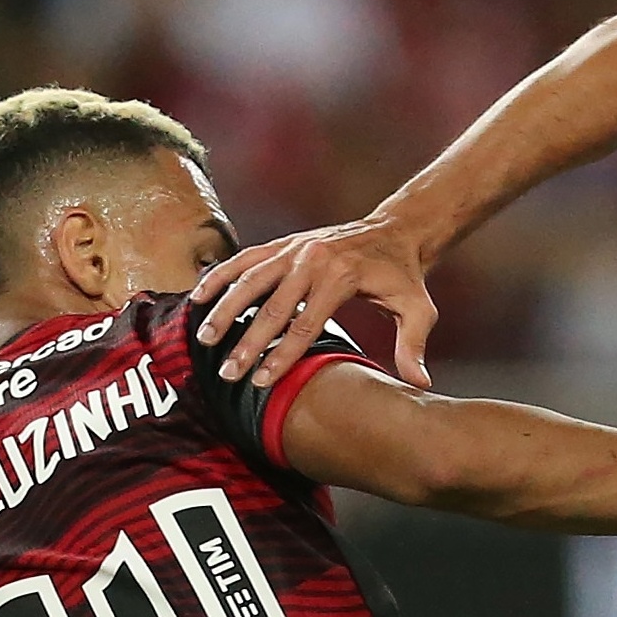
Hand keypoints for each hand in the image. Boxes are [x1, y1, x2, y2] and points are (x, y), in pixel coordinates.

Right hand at [192, 211, 437, 390]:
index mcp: (339, 276)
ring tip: (203, 339)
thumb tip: (418, 384)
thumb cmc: (405, 277)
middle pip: (271, 308)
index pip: (304, 324)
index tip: (262, 381)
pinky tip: (197, 296)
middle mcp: (311, 259)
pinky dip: (221, 276)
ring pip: (249, 280)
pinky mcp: (282, 244)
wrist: (394, 231)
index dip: (282, 355)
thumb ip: (413, 346)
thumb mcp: (419, 310)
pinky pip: (244, 259)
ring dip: (224, 310)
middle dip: (247, 344)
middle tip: (228, 373)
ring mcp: (293, 248)